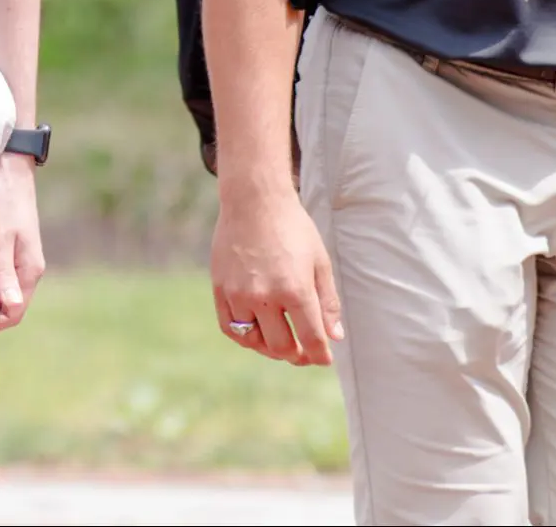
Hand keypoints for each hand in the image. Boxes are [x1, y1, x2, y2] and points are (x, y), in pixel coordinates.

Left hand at [0, 152, 44, 331]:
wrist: (10, 164)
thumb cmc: (4, 198)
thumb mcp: (1, 237)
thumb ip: (4, 272)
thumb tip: (12, 307)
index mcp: (31, 269)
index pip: (14, 313)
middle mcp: (28, 266)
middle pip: (8, 304)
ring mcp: (20, 256)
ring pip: (2, 288)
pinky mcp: (10, 244)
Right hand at [211, 186, 342, 367]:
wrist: (255, 199)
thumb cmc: (292, 227)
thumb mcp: (319, 261)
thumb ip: (327, 301)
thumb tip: (335, 337)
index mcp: (295, 289)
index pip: (311, 340)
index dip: (320, 355)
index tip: (324, 357)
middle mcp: (265, 296)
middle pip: (282, 347)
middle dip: (297, 356)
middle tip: (304, 353)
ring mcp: (239, 294)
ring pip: (254, 342)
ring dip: (271, 349)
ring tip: (282, 342)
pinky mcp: (220, 289)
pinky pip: (231, 328)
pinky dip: (245, 337)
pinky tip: (258, 332)